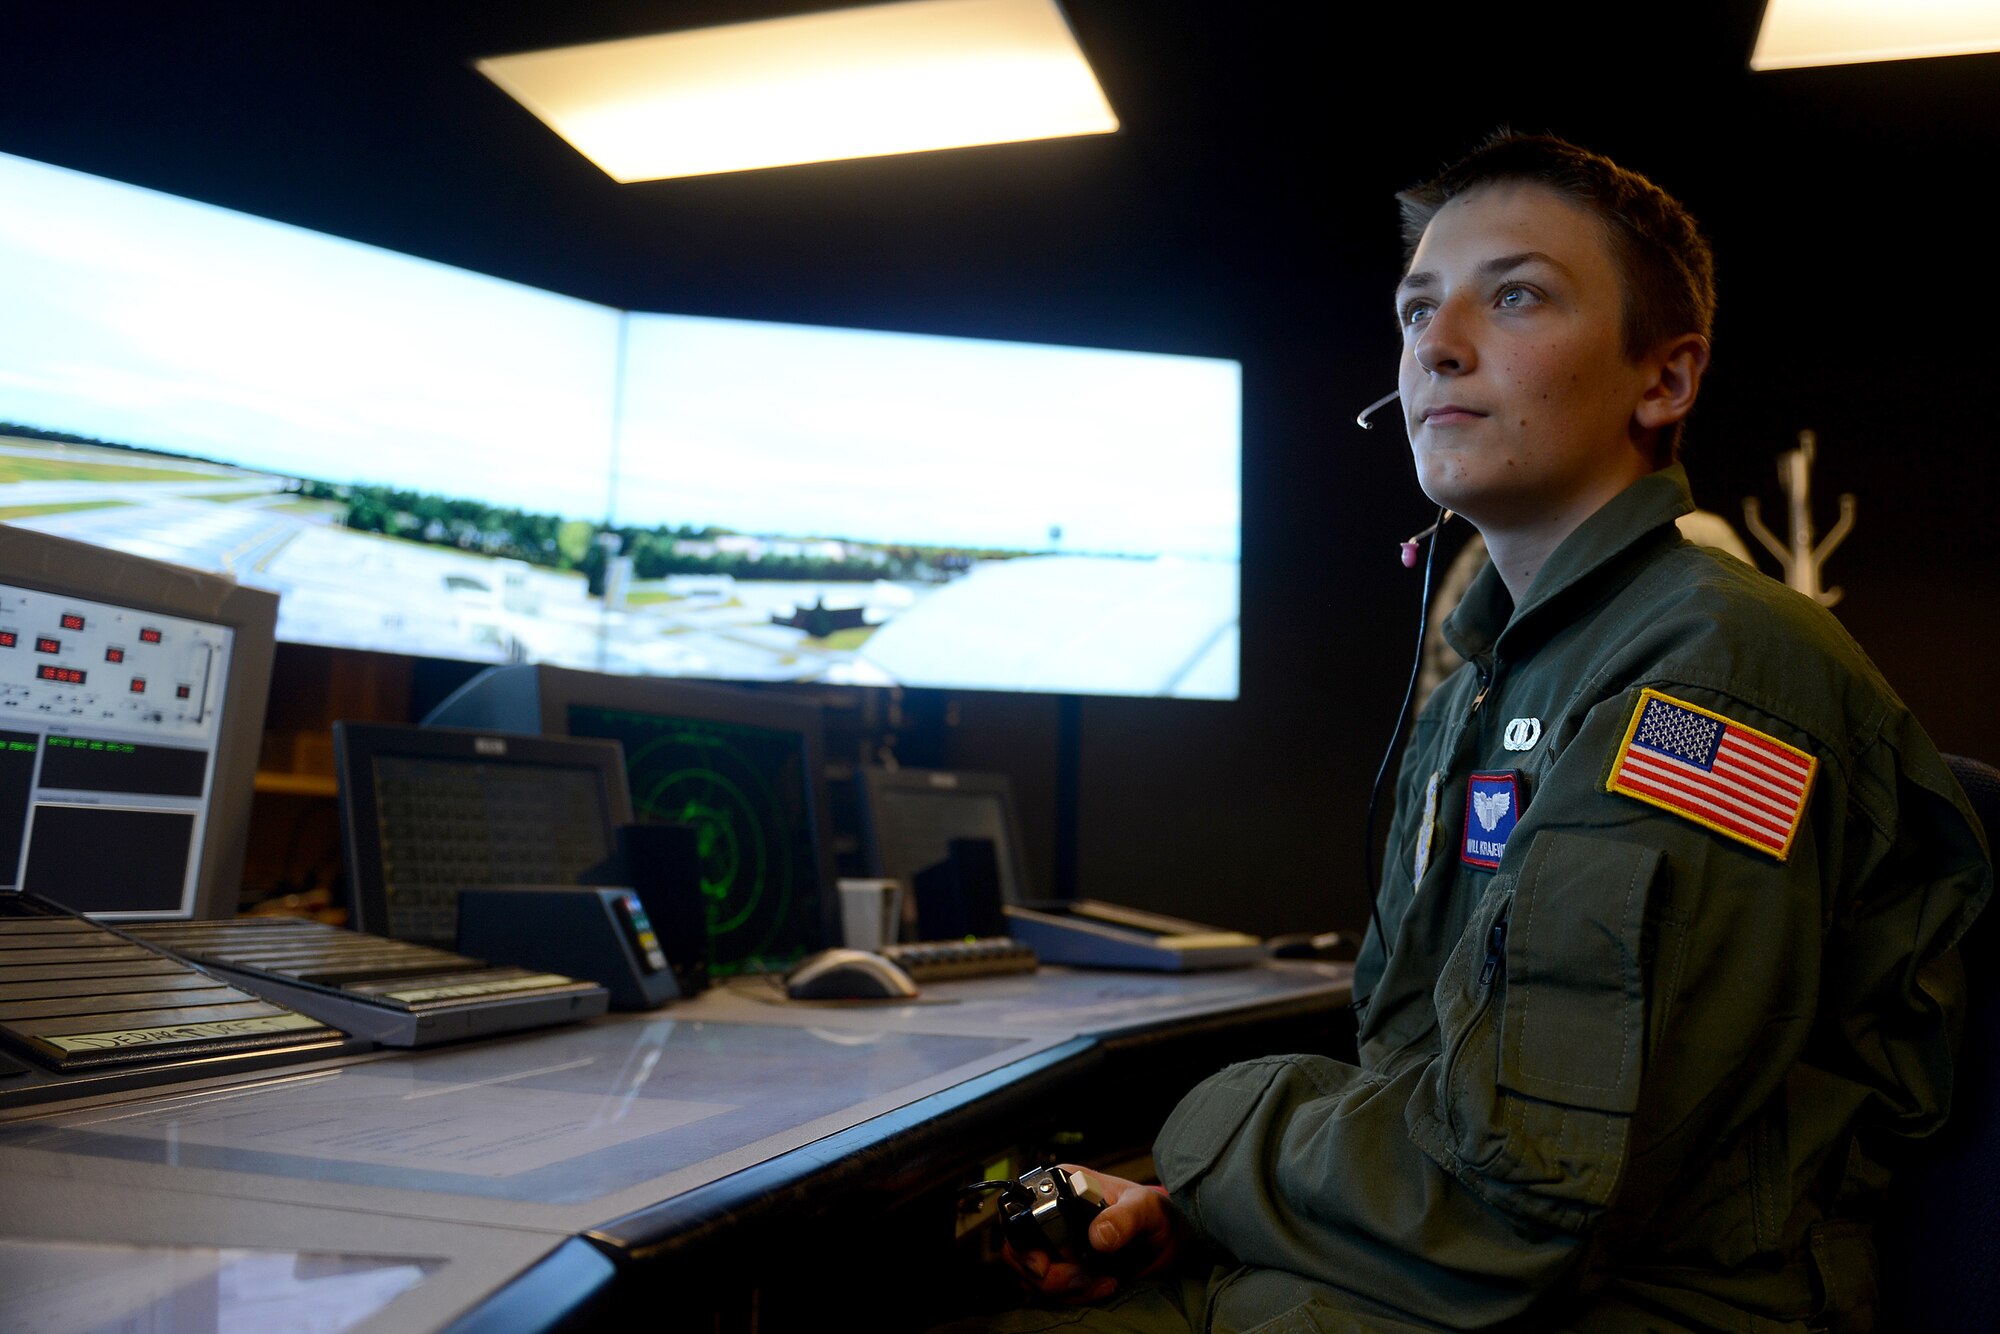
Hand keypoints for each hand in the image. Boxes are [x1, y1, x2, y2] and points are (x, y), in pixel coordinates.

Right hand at [1004, 1166, 1183, 1304]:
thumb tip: (1097, 1237)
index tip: (1042, 1264)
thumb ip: (1124, 1217)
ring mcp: (1054, 1247)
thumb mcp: (1146, 1209)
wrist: (1167, 1243)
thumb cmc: (1154, 1215)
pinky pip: (1050, 1293)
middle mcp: (1050, 1216)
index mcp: (1061, 1188)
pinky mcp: (1064, 1271)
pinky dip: (1073, 1298)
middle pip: (1018, 1251)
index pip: (1018, 1210)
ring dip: (1066, 1289)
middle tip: (1084, 1278)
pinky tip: (1102, 1287)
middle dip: (1048, 1275)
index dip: (1021, 1239)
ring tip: (1103, 1283)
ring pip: (1032, 1278)